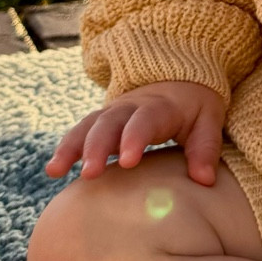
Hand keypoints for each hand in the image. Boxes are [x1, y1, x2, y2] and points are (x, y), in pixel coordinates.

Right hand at [45, 80, 224, 186]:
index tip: (127, 162)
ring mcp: (112, 113)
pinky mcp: (101, 122)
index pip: (145, 121)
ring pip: (88, 125)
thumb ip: (205, 148)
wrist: (178, 79)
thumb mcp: (208, 120)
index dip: (134, 139)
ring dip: (71, 147)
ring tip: (55, 170)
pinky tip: (53, 170)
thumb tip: (204, 181)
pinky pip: (80, 132)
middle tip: (89, 174)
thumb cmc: (195, 106)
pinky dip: (66, 148)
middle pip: (109, 123)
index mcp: (159, 106)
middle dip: (97, 147)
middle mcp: (130, 106)